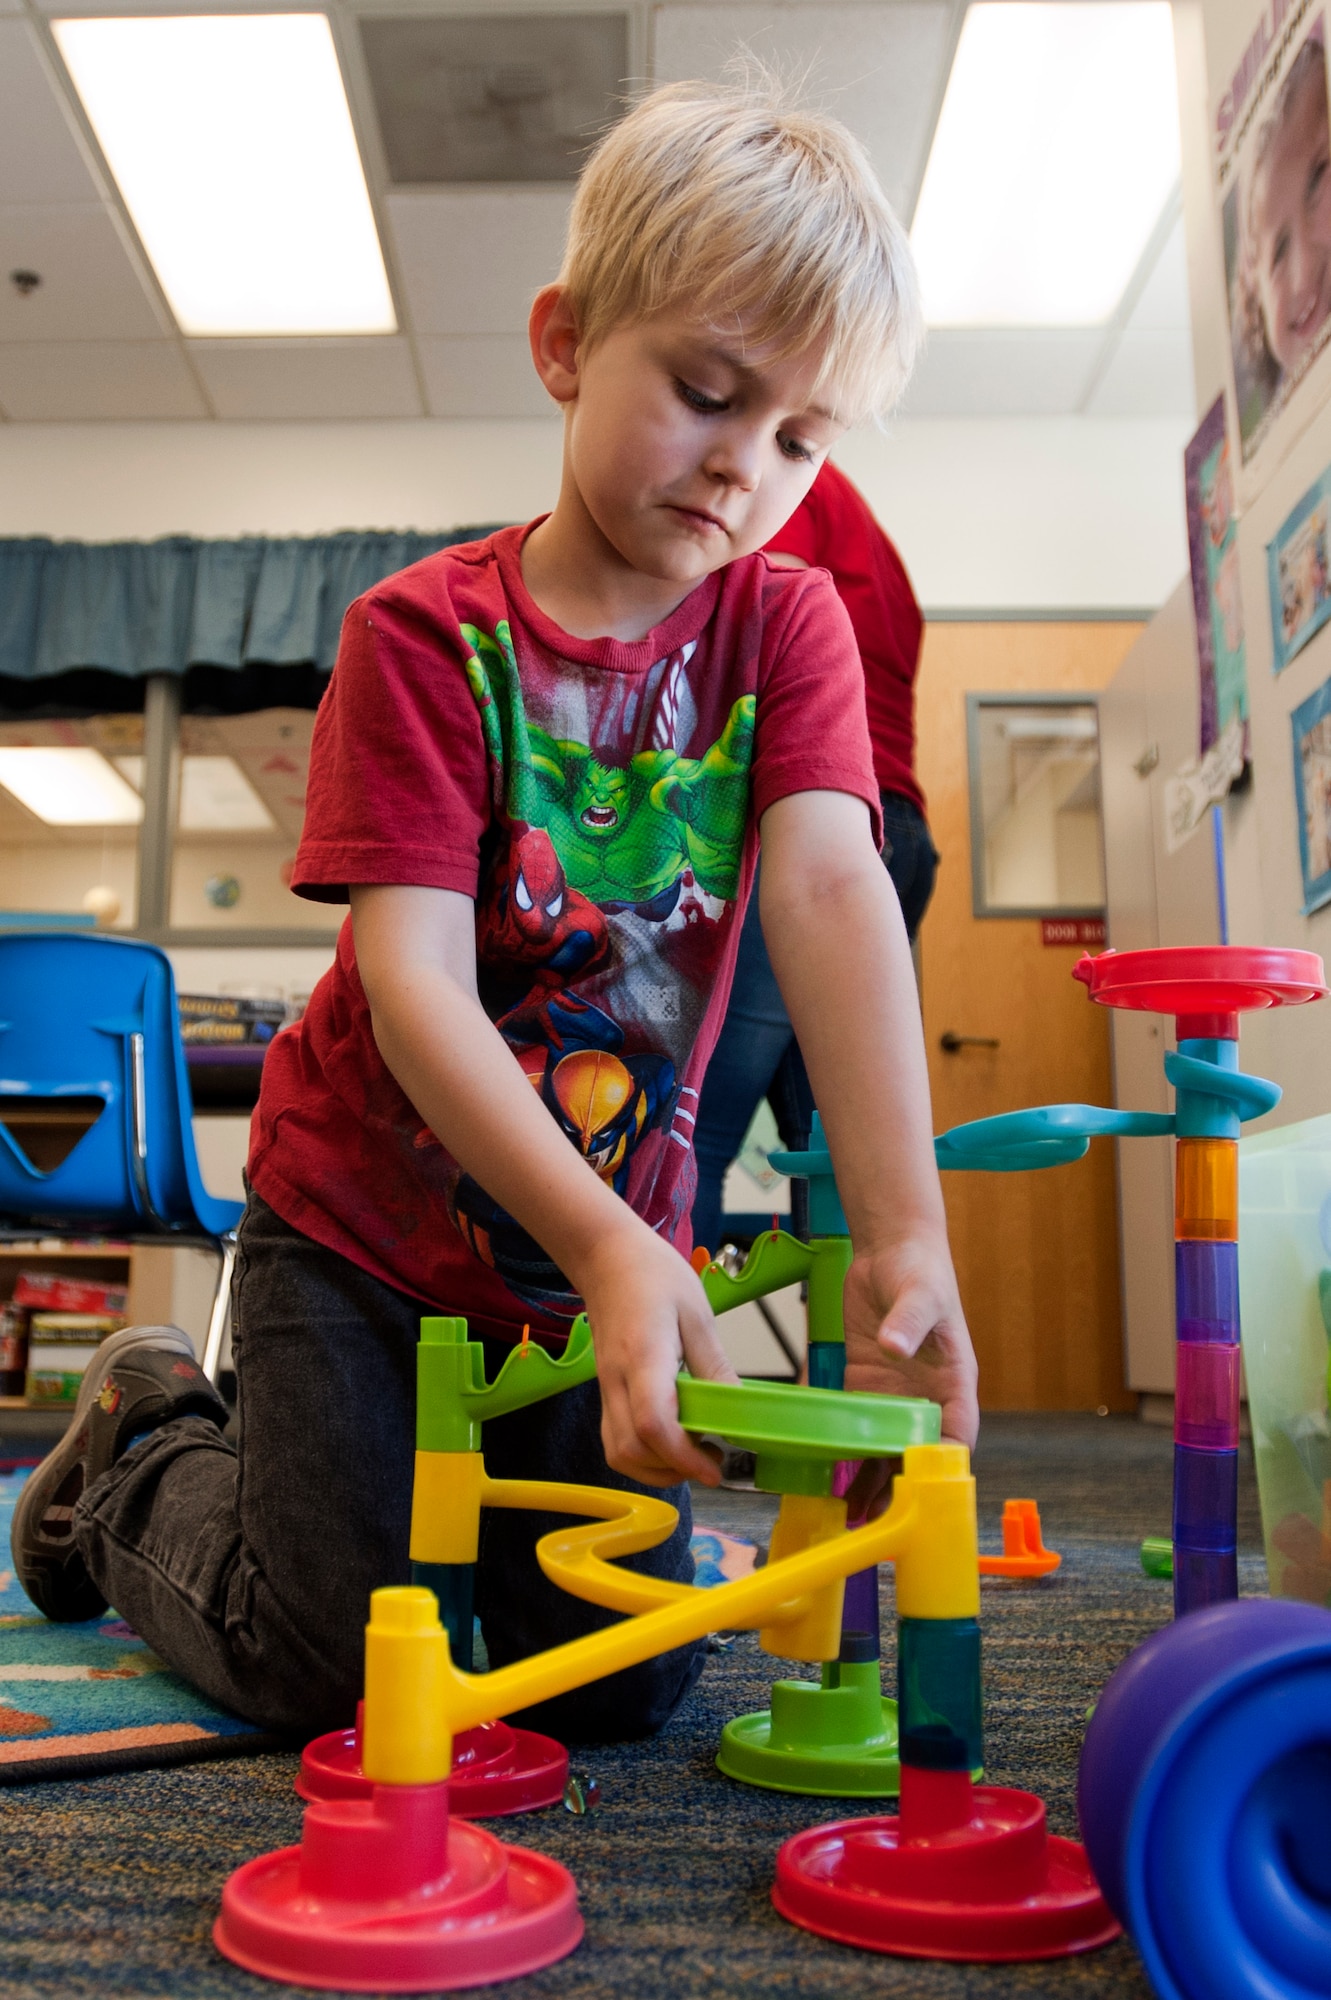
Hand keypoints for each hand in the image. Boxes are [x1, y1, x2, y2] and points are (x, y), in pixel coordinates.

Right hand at [576, 1225, 739, 1488]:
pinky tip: (672, 1443)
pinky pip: (615, 1440)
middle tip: (713, 1458)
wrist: (607, 1258)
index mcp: (643, 1355)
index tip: (715, 1469)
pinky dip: (643, 1457)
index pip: (653, 1423)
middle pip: (632, 1449)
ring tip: (694, 1454)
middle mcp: (617, 1379)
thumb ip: (715, 1366)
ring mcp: (606, 1389)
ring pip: (618, 1452)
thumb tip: (740, 1411)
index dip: (683, 1456)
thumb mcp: (698, 1313)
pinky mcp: (605, 1392)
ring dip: (657, 1469)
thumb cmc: (654, 1275)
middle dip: (675, 1468)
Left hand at [840, 1232, 978, 1519]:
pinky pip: (853, 1425)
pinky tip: (826, 1473)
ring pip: (883, 1448)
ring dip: (869, 1479)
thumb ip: (909, 1321)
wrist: (890, 1248)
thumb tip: (896, 1346)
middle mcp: (924, 1396)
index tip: (921, 1494)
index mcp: (953, 1382)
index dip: (940, 1467)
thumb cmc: (921, 1270)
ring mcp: (891, 1393)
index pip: (955, 1436)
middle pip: (915, 1453)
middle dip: (898, 1487)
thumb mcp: (920, 1294)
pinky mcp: (861, 1383)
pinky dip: (843, 1450)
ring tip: (850, 1513)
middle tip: (876, 1518)